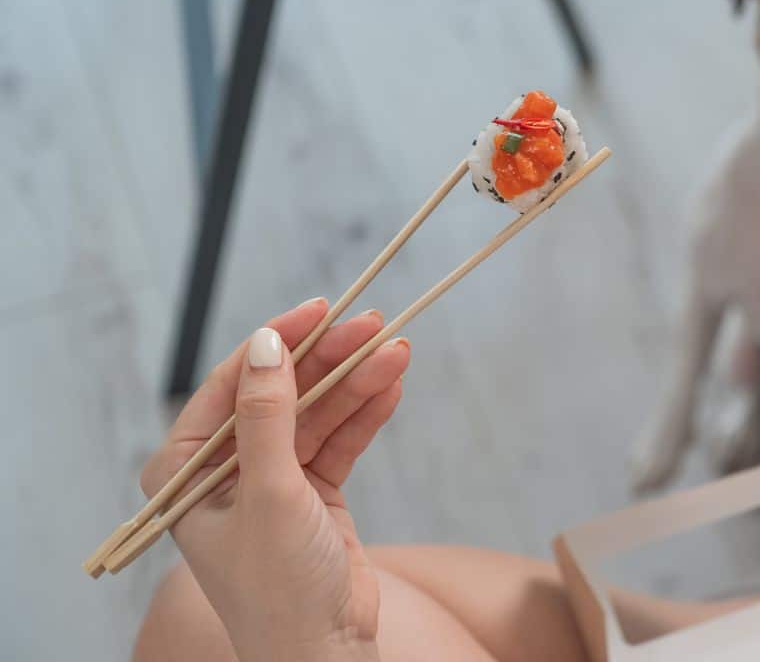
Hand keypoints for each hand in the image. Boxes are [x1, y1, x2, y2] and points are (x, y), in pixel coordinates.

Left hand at [139, 299, 409, 661]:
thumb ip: (266, 415)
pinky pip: (339, 440)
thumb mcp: (268, 494)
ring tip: (396, 350)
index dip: (276, 341)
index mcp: (186, 470)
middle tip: (371, 325)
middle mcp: (226, 469)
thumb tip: (266, 343)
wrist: (325, 652)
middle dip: (327, 359)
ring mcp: (272, 478)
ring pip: (317, 412)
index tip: (317, 309)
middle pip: (282, 393)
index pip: (230, 385)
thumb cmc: (277, 587)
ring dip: (356, 382)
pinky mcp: (313, 492)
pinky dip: (366, 414)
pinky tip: (392, 384)